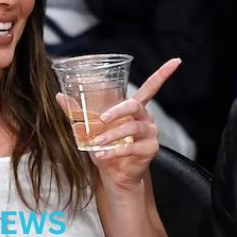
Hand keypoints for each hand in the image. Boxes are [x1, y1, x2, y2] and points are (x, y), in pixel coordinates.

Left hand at [55, 58, 181, 192]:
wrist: (113, 175)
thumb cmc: (104, 147)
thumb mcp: (89, 128)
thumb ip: (77, 112)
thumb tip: (60, 96)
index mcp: (134, 108)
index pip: (152, 86)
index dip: (164, 73)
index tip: (176, 61)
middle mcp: (145, 117)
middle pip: (135, 105)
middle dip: (118, 111)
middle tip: (101, 119)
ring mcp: (150, 133)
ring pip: (132, 128)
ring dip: (111, 136)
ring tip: (97, 143)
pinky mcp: (150, 149)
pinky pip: (131, 148)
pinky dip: (114, 151)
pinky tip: (103, 155)